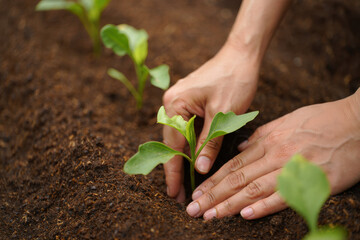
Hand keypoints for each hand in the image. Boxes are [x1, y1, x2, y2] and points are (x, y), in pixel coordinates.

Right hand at [162, 41, 259, 201]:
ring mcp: (179, 101)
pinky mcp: (189, 101)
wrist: (242, 55)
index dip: (173, 171)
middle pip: (171, 142)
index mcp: (175, 104)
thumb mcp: (223, 115)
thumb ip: (209, 143)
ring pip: (179, 136)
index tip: (174, 193)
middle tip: (179, 194)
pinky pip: (186, 127)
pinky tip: (192, 158)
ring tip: (184, 182)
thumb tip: (199, 169)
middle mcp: (171, 103)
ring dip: (182, 157)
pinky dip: (189, 144)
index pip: (172, 145)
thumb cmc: (234, 80)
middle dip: (176, 168)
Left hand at [186, 90, 359, 219]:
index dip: (213, 180)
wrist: (355, 123)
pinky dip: (262, 206)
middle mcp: (275, 154)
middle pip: (237, 178)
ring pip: (253, 188)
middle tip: (193, 209)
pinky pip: (283, 196)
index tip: (197, 192)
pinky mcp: (313, 181)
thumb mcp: (287, 121)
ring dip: (229, 204)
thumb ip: (262, 135)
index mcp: (268, 140)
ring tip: (210, 215)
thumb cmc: (321, 120)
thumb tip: (242, 149)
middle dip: (213, 195)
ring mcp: (293, 167)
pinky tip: (244, 215)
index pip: (233, 164)